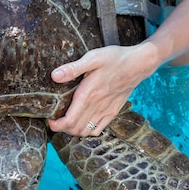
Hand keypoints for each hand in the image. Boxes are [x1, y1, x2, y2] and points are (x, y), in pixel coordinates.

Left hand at [47, 42, 161, 135]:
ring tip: (67, 121)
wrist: (138, 64)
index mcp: (89, 95)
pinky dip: (88, 131)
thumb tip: (54, 76)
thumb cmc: (115, 59)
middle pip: (75, 129)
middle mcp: (97, 106)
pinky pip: (98, 129)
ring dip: (74, 130)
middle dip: (62, 128)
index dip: (56, 125)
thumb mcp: (93, 58)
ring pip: (86, 132)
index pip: (69, 121)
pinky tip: (83, 121)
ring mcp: (106, 111)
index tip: (49, 120)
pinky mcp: (113, 112)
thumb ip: (73, 68)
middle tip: (55, 119)